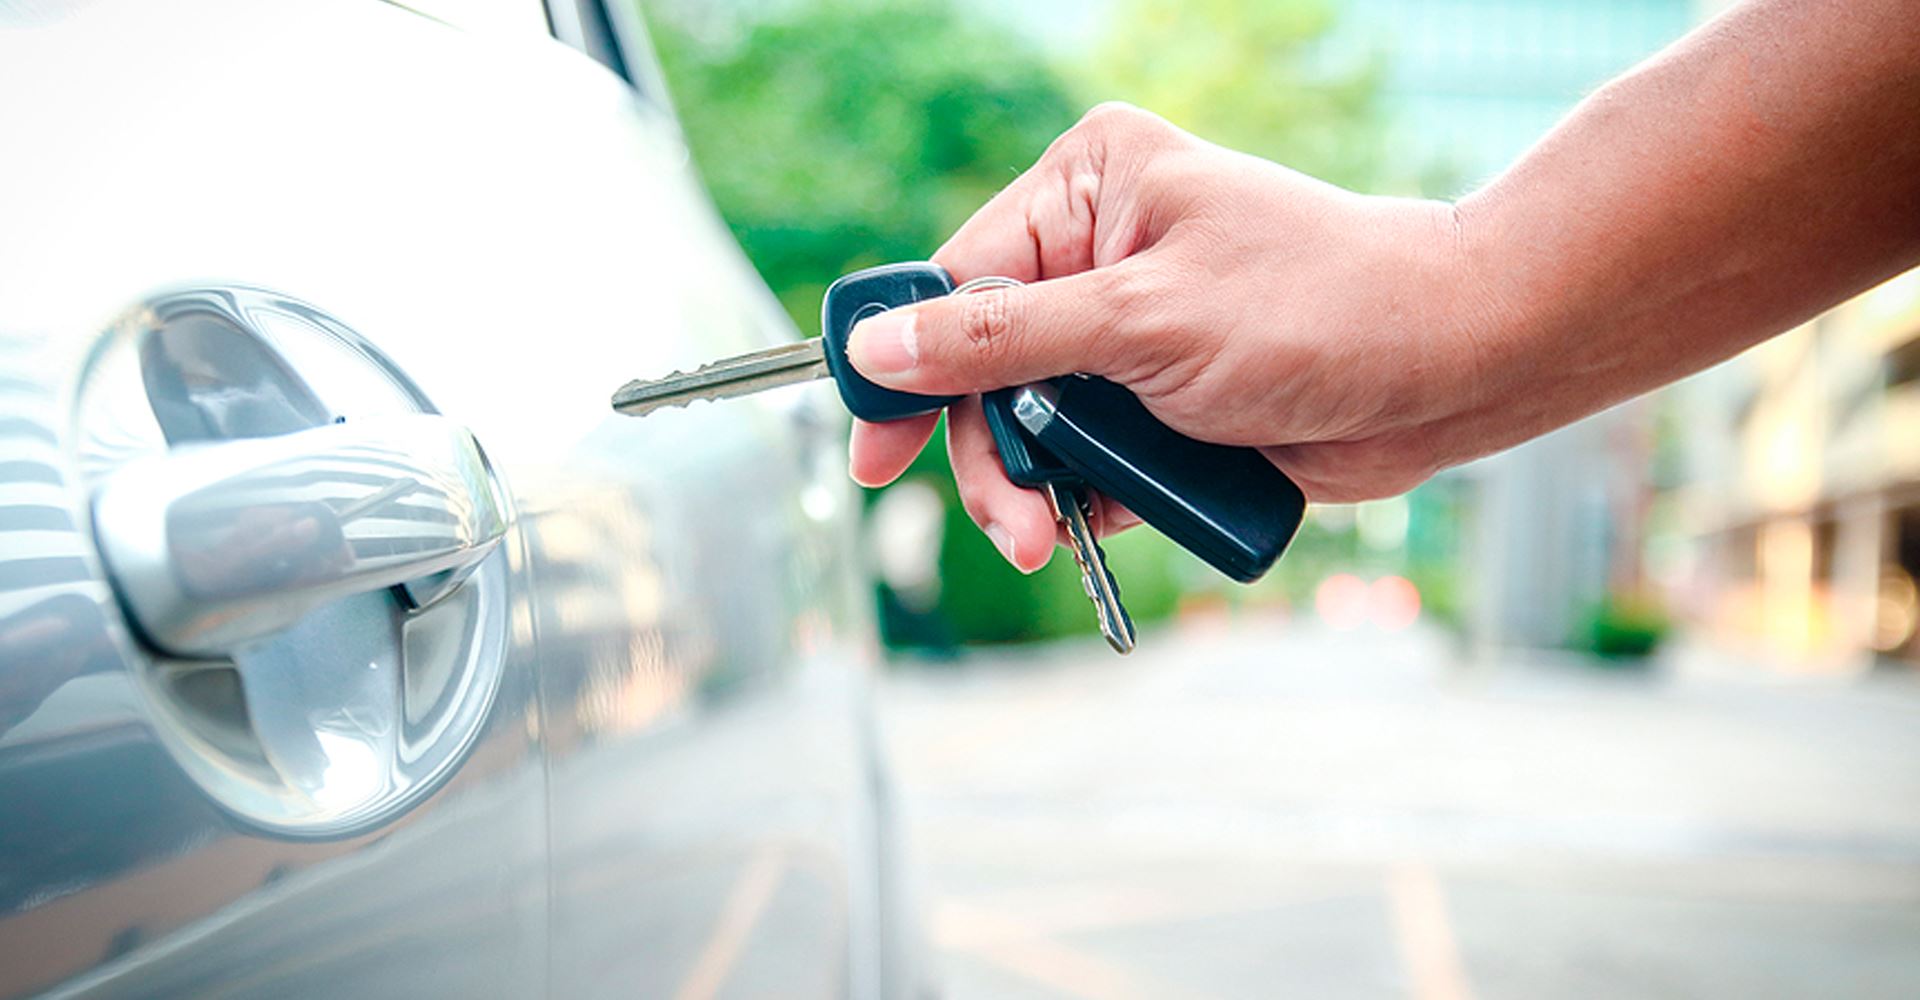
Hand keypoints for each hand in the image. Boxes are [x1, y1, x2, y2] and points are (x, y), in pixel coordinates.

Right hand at [845, 103, 1499, 570]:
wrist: (1449, 369)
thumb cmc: (1317, 307)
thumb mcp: (1141, 320)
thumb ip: (1000, 339)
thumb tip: (879, 348)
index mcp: (1090, 187)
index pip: (955, 278)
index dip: (906, 367)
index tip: (876, 451)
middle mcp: (1102, 250)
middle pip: (984, 366)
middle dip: (992, 454)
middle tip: (1013, 524)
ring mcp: (1133, 329)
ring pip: (1032, 424)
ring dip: (1039, 488)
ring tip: (1058, 537)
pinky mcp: (1163, 397)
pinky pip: (1090, 456)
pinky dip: (1091, 498)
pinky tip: (1111, 521)